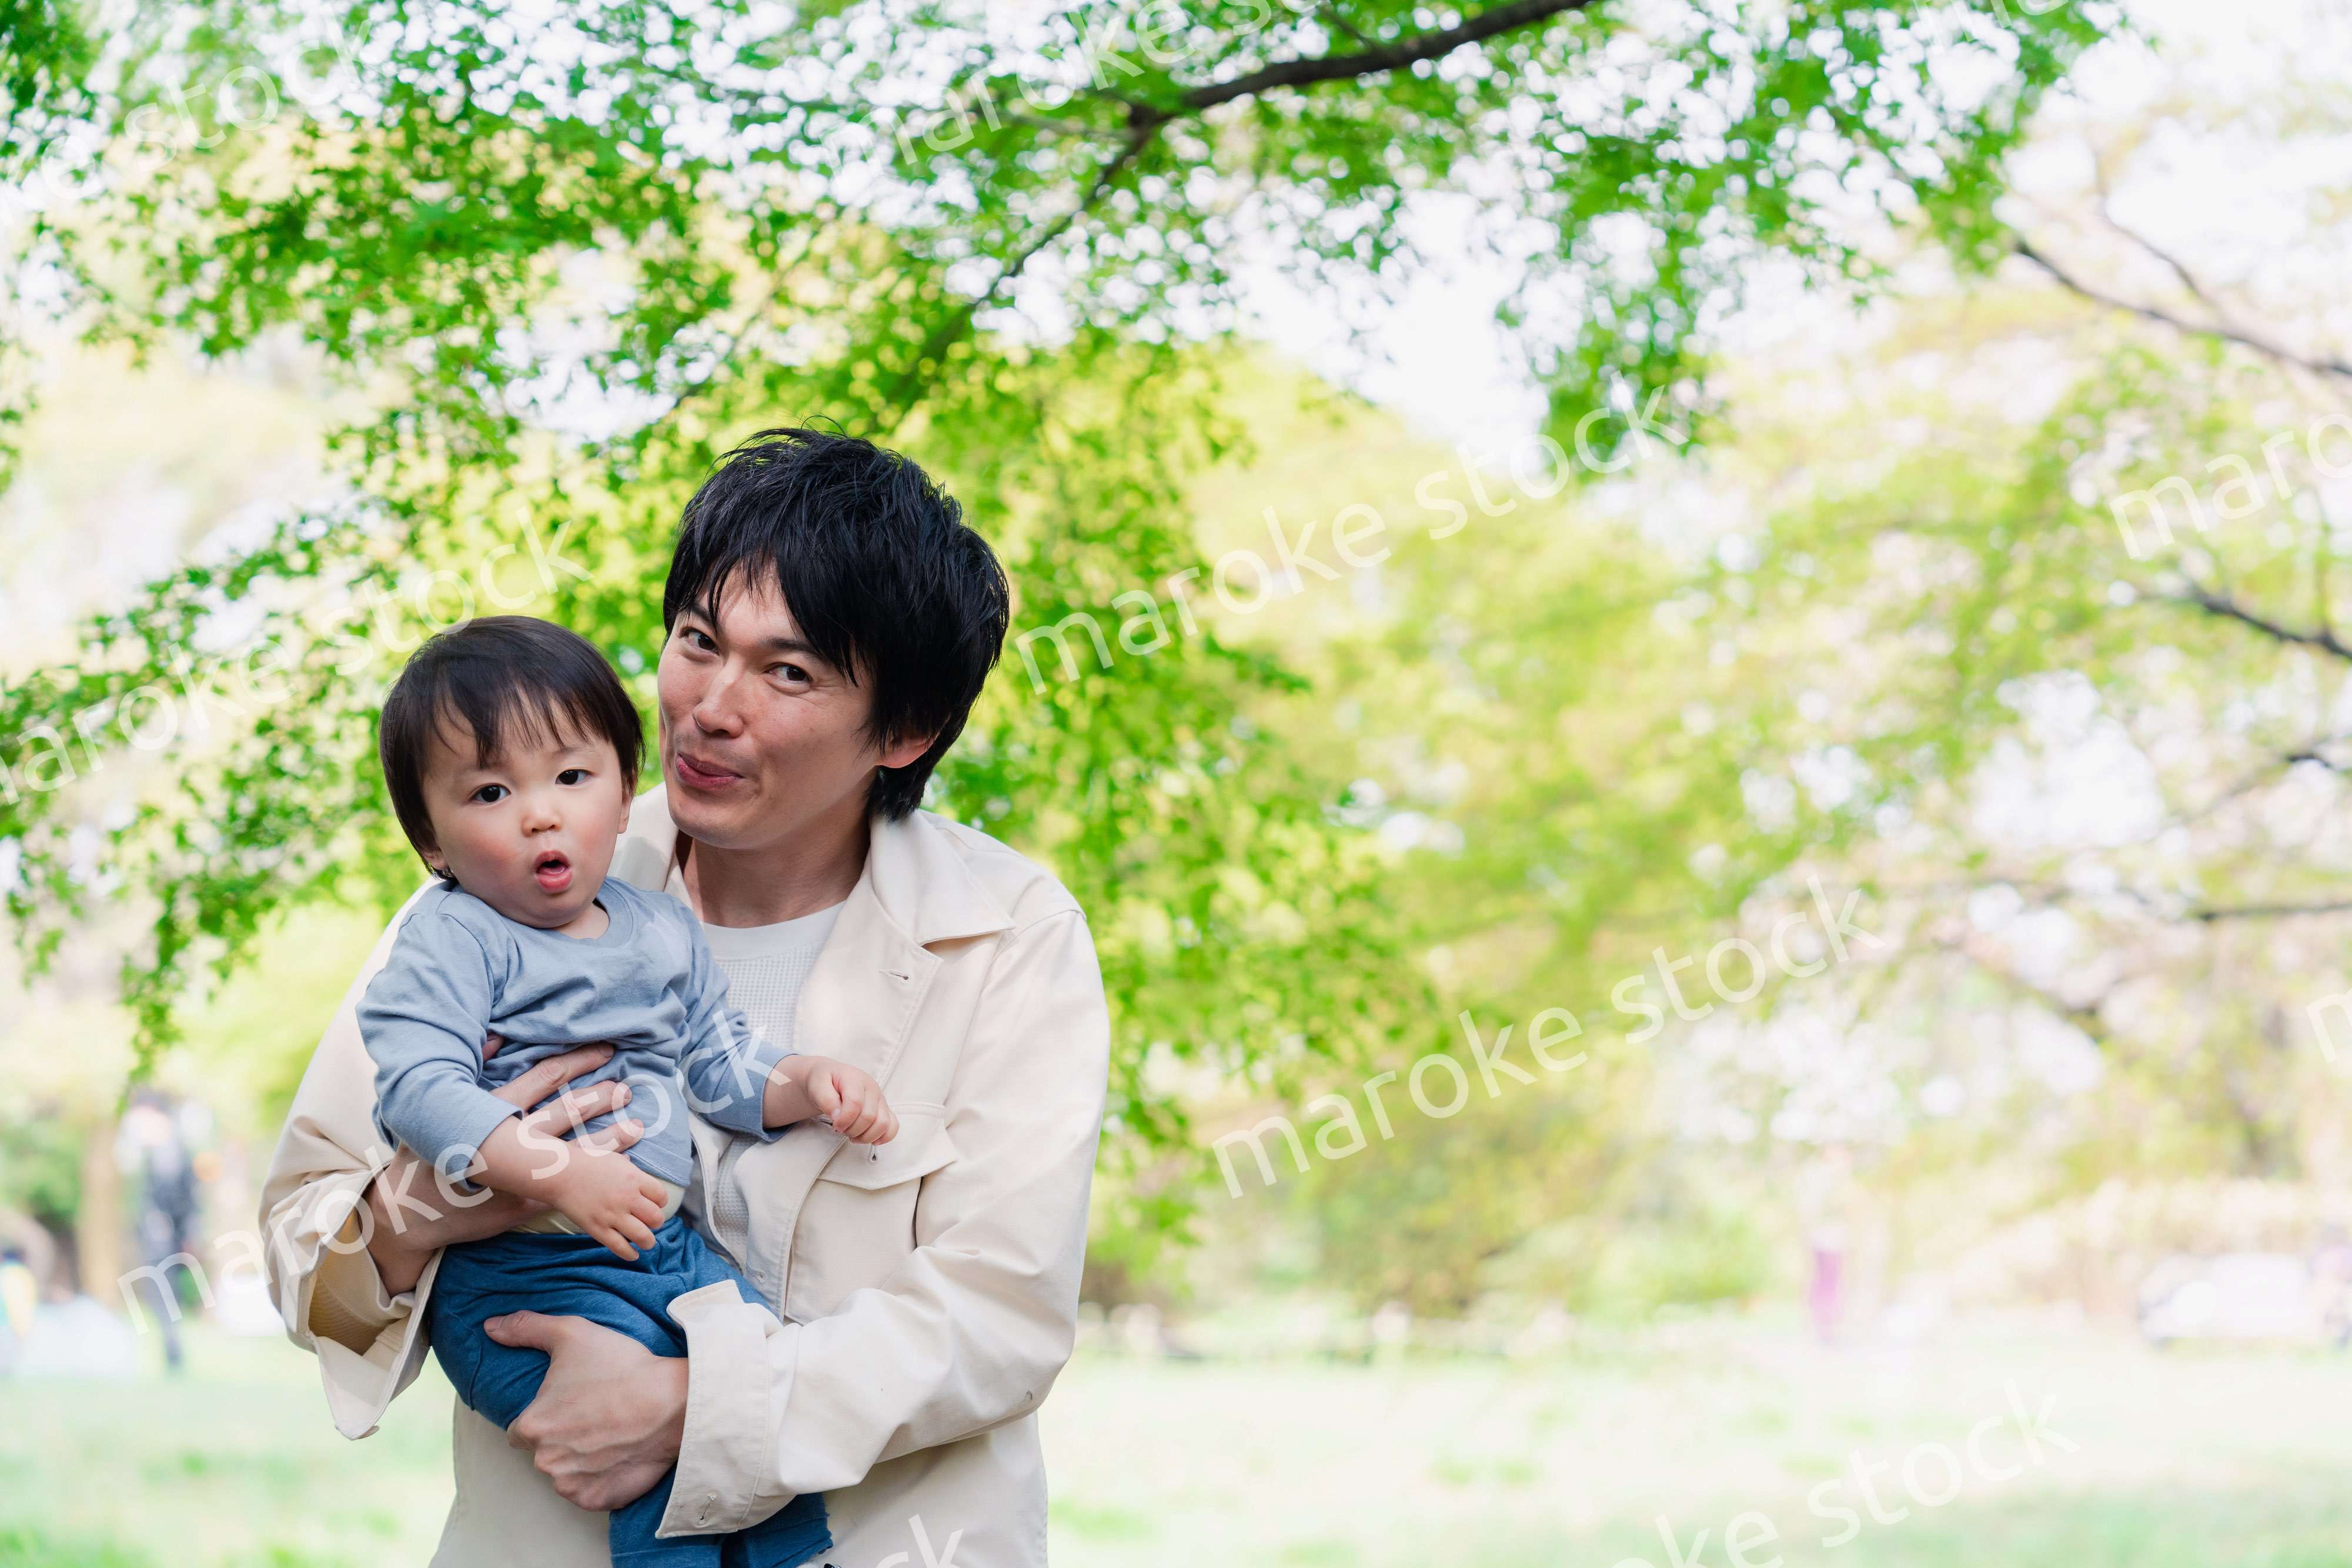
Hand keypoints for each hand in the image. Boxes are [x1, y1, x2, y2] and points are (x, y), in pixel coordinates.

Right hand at [365, 1042, 640, 1291]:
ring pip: (575, 1151)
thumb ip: (471, 1071)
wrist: (409, 1215)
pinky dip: (593, 1180)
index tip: (606, 1050)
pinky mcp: (526, 1203)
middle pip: (567, 1111)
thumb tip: (494, 1036)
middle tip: (627, 1087)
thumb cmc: (421, 1157)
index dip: (578, 1062)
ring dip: (609, 1138)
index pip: (545, 1077)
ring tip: (637, 1126)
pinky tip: (616, 1176)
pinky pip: (567, 1189)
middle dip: (601, 1097)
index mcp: (492, 1111)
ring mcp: (521, 1174)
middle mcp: (511, 1140)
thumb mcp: (438, 1108)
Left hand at [482, 1312, 686, 1510]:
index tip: (572, 1405)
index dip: (545, 1416)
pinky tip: (619, 1456)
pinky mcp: (596, 1500)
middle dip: (562, 1438)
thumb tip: (490, 1327)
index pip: (521, 1429)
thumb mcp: (572, 1334)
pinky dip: (600, 1480)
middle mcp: (545, 1461)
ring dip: (580, 1461)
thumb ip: (526, 1329)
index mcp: (531, 1426)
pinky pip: (589, 1492)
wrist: (675, 1402)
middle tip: (596, 1415)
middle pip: (544, 1452)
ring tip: (610, 1435)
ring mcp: (571, 1485)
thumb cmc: (622, 1367)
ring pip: (565, 1474)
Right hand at [548, 1142, 673, 1261]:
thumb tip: (641, 1175)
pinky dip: (629, 1254)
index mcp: (634, 1179)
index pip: (661, 1196)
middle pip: (656, 1218)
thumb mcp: (617, 1160)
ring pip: (642, 1236)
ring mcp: (612, 1215)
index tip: (657, 1204)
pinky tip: (633, 1255)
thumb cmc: (589, 1163)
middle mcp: (627, 1198)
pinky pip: (619, 1247)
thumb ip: (633, 1171)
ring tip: (647, 1242)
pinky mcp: (598, 1229)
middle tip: (652, 1223)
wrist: (562, 1174)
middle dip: (657, 1222)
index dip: (661, 1202)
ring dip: (648, 1242)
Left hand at [806, 1057, 897, 1143]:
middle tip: (840, 1129)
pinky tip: (869, 1139)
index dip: (844, 1119)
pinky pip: (893, 1126)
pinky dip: (883, 1137)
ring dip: (866, 1136)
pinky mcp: (884, 1109)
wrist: (830, 1079)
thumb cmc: (823, 1082)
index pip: (855, 1103)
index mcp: (855, 1078)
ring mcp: (880, 1099)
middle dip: (852, 1130)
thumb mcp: (817, 1085)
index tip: (834, 1125)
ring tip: (852, 1135)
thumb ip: (825, 1099)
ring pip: (883, 1124)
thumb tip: (837, 1116)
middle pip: (869, 1117)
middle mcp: (872, 1087)